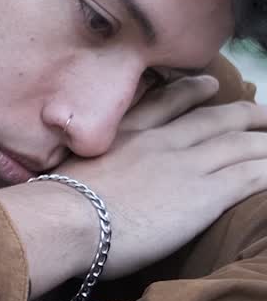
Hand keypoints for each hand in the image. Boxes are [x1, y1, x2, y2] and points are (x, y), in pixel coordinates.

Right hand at [0, 81, 266, 292]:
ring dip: (265, 141)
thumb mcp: (68, 167)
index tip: (209, 85)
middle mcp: (163, 140)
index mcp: (129, 132)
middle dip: (245, 114)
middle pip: (215, 119)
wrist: (64, 215)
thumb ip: (86, 163)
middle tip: (263, 113)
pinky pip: (250, 176)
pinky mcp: (204, 193)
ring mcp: (187, 164)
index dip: (193, 91)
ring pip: (240, 145)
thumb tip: (76, 179)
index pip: (168, 103)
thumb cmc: (55, 202)